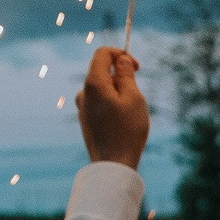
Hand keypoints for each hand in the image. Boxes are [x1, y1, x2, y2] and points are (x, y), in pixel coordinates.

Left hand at [78, 46, 149, 167]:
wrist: (113, 165)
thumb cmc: (127, 130)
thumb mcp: (133, 97)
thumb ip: (126, 75)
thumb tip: (121, 60)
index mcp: (94, 83)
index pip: (103, 54)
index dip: (121, 54)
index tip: (136, 67)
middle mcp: (84, 93)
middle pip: (102, 71)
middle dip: (121, 76)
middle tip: (137, 95)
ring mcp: (82, 107)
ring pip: (103, 89)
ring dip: (118, 92)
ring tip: (131, 113)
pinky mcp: (86, 120)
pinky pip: (100, 103)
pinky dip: (113, 104)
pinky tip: (123, 123)